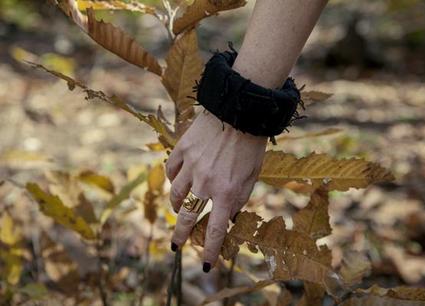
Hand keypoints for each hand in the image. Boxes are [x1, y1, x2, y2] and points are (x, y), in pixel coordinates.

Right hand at [165, 111, 266, 270]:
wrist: (240, 112)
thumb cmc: (251, 146)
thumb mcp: (252, 177)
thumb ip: (239, 199)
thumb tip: (229, 219)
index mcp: (228, 192)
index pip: (217, 230)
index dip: (211, 251)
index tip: (207, 265)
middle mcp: (206, 183)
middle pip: (188, 218)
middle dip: (181, 236)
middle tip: (176, 245)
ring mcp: (192, 167)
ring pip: (176, 195)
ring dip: (177, 208)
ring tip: (179, 211)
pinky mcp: (182, 151)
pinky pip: (172, 171)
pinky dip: (173, 180)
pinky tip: (177, 182)